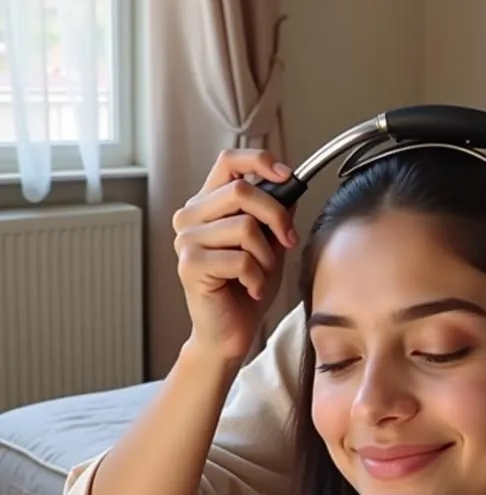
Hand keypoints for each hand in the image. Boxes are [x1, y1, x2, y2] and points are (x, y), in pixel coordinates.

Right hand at [172, 148, 297, 361]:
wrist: (231, 332)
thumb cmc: (247, 287)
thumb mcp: (270, 244)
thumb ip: (275, 214)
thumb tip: (290, 185)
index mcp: (208, 204)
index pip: (228, 162)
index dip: (260, 162)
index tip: (287, 177)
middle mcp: (191, 217)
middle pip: (242, 191)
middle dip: (277, 217)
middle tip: (288, 241)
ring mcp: (186, 240)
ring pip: (244, 227)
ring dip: (266, 256)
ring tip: (261, 274)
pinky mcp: (190, 265)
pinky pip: (240, 259)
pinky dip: (257, 277)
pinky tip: (252, 288)